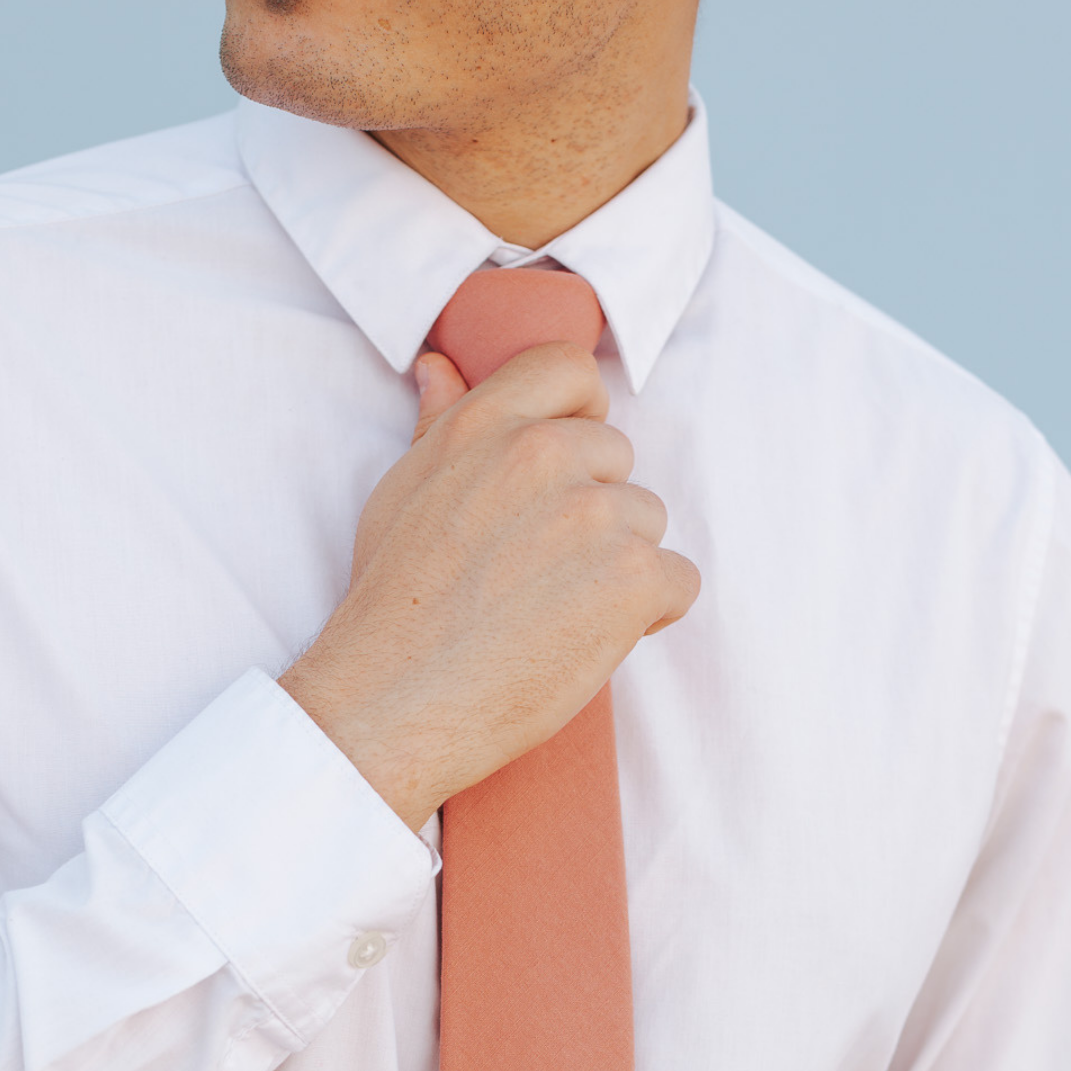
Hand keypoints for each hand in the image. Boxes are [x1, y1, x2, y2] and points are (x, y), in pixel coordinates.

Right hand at [279, 344, 698, 830]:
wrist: (394, 703)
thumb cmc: (392, 608)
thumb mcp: (402, 495)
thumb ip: (439, 426)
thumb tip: (440, 368)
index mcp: (485, 424)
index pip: (570, 370)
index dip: (581, 417)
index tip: (565, 470)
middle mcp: (543, 453)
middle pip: (618, 462)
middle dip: (594, 516)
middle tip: (537, 576)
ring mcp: (594, 514)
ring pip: (648, 524)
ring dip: (618, 569)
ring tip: (553, 614)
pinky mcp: (632, 577)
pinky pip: (678, 581)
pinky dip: (648, 616)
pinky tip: (587, 640)